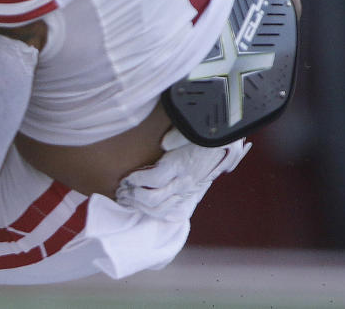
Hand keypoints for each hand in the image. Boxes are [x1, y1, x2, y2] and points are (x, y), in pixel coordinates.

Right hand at [116, 132, 249, 219]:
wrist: (222, 132)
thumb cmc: (212, 145)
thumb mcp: (203, 167)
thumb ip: (189, 174)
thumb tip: (171, 174)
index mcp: (192, 192)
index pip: (167, 213)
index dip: (148, 211)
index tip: (134, 203)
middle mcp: (186, 190)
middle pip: (156, 210)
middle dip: (136, 205)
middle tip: (123, 196)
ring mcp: (181, 180)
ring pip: (151, 200)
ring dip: (135, 195)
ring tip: (124, 187)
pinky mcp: (176, 166)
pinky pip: (151, 180)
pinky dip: (138, 179)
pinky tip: (131, 176)